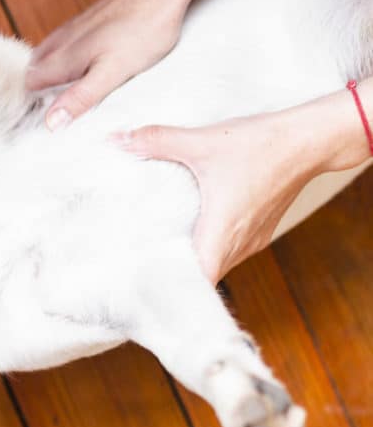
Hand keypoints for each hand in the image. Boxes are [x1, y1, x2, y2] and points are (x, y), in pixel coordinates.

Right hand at [27, 0, 244, 129]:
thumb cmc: (142, 28)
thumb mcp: (112, 72)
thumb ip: (80, 97)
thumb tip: (52, 122)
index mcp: (62, 58)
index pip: (29, 86)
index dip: (33, 105)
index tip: (44, 122)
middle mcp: (61, 42)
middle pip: (35, 72)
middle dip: (39, 92)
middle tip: (55, 113)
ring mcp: (73, 30)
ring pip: (48, 59)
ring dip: (52, 77)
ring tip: (67, 95)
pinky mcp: (87, 23)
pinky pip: (65, 47)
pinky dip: (67, 62)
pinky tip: (85, 69)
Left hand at [115, 82, 371, 280]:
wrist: (310, 140)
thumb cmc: (261, 145)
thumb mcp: (203, 142)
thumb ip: (157, 141)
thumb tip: (117, 139)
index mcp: (223, 232)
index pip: (198, 281)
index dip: (173, 287)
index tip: (145, 283)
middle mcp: (239, 244)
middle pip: (203, 277)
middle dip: (174, 275)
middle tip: (140, 269)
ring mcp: (253, 239)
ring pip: (217, 264)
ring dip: (193, 262)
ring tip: (158, 254)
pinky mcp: (260, 229)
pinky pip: (229, 250)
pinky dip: (209, 248)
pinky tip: (190, 232)